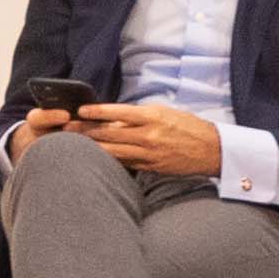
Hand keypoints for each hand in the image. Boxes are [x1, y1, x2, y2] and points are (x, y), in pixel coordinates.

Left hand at [60, 101, 225, 180]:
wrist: (212, 150)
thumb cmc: (188, 126)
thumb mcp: (165, 112)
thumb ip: (140, 115)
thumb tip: (114, 117)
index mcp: (153, 117)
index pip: (119, 113)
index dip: (97, 112)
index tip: (80, 111)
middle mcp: (149, 135)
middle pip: (111, 133)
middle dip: (87, 131)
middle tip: (66, 128)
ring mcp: (150, 153)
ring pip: (114, 150)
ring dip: (93, 147)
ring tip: (74, 144)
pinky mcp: (151, 167)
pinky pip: (126, 163)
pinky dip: (110, 159)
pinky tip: (95, 158)